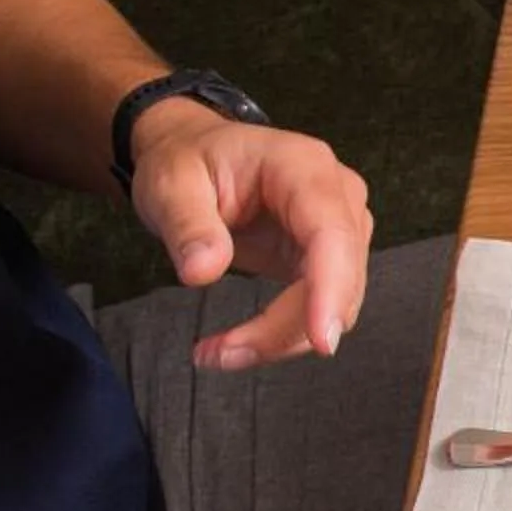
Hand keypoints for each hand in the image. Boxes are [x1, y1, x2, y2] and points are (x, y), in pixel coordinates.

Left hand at [127, 102, 373, 370]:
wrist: (196, 155)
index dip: (332, 289)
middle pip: (338, 279)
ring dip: (282, 338)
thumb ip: (188, 225)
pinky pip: (319, 308)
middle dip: (287, 329)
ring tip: (216, 352)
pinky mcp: (329, 260)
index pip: (332, 235)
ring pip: (335, 303)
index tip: (321, 341)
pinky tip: (236, 343)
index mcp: (304, 168)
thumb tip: (203, 273)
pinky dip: (281, 334)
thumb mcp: (170, 184)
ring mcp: (341, 230)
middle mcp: (338, 198)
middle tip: (218, 355)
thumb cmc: (187, 161)